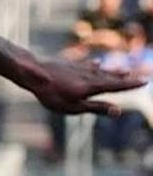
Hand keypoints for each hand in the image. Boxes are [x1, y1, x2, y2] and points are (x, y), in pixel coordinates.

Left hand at [27, 56, 145, 114]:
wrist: (33, 74)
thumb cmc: (51, 94)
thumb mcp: (74, 107)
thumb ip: (96, 108)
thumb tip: (119, 111)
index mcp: (92, 87)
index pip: (115, 86)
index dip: (130, 84)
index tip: (145, 82)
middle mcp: (88, 75)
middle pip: (110, 78)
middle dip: (125, 78)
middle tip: (141, 77)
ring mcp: (78, 68)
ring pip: (99, 71)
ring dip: (112, 71)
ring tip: (124, 70)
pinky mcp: (68, 65)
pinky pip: (85, 66)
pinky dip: (94, 65)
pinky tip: (97, 63)